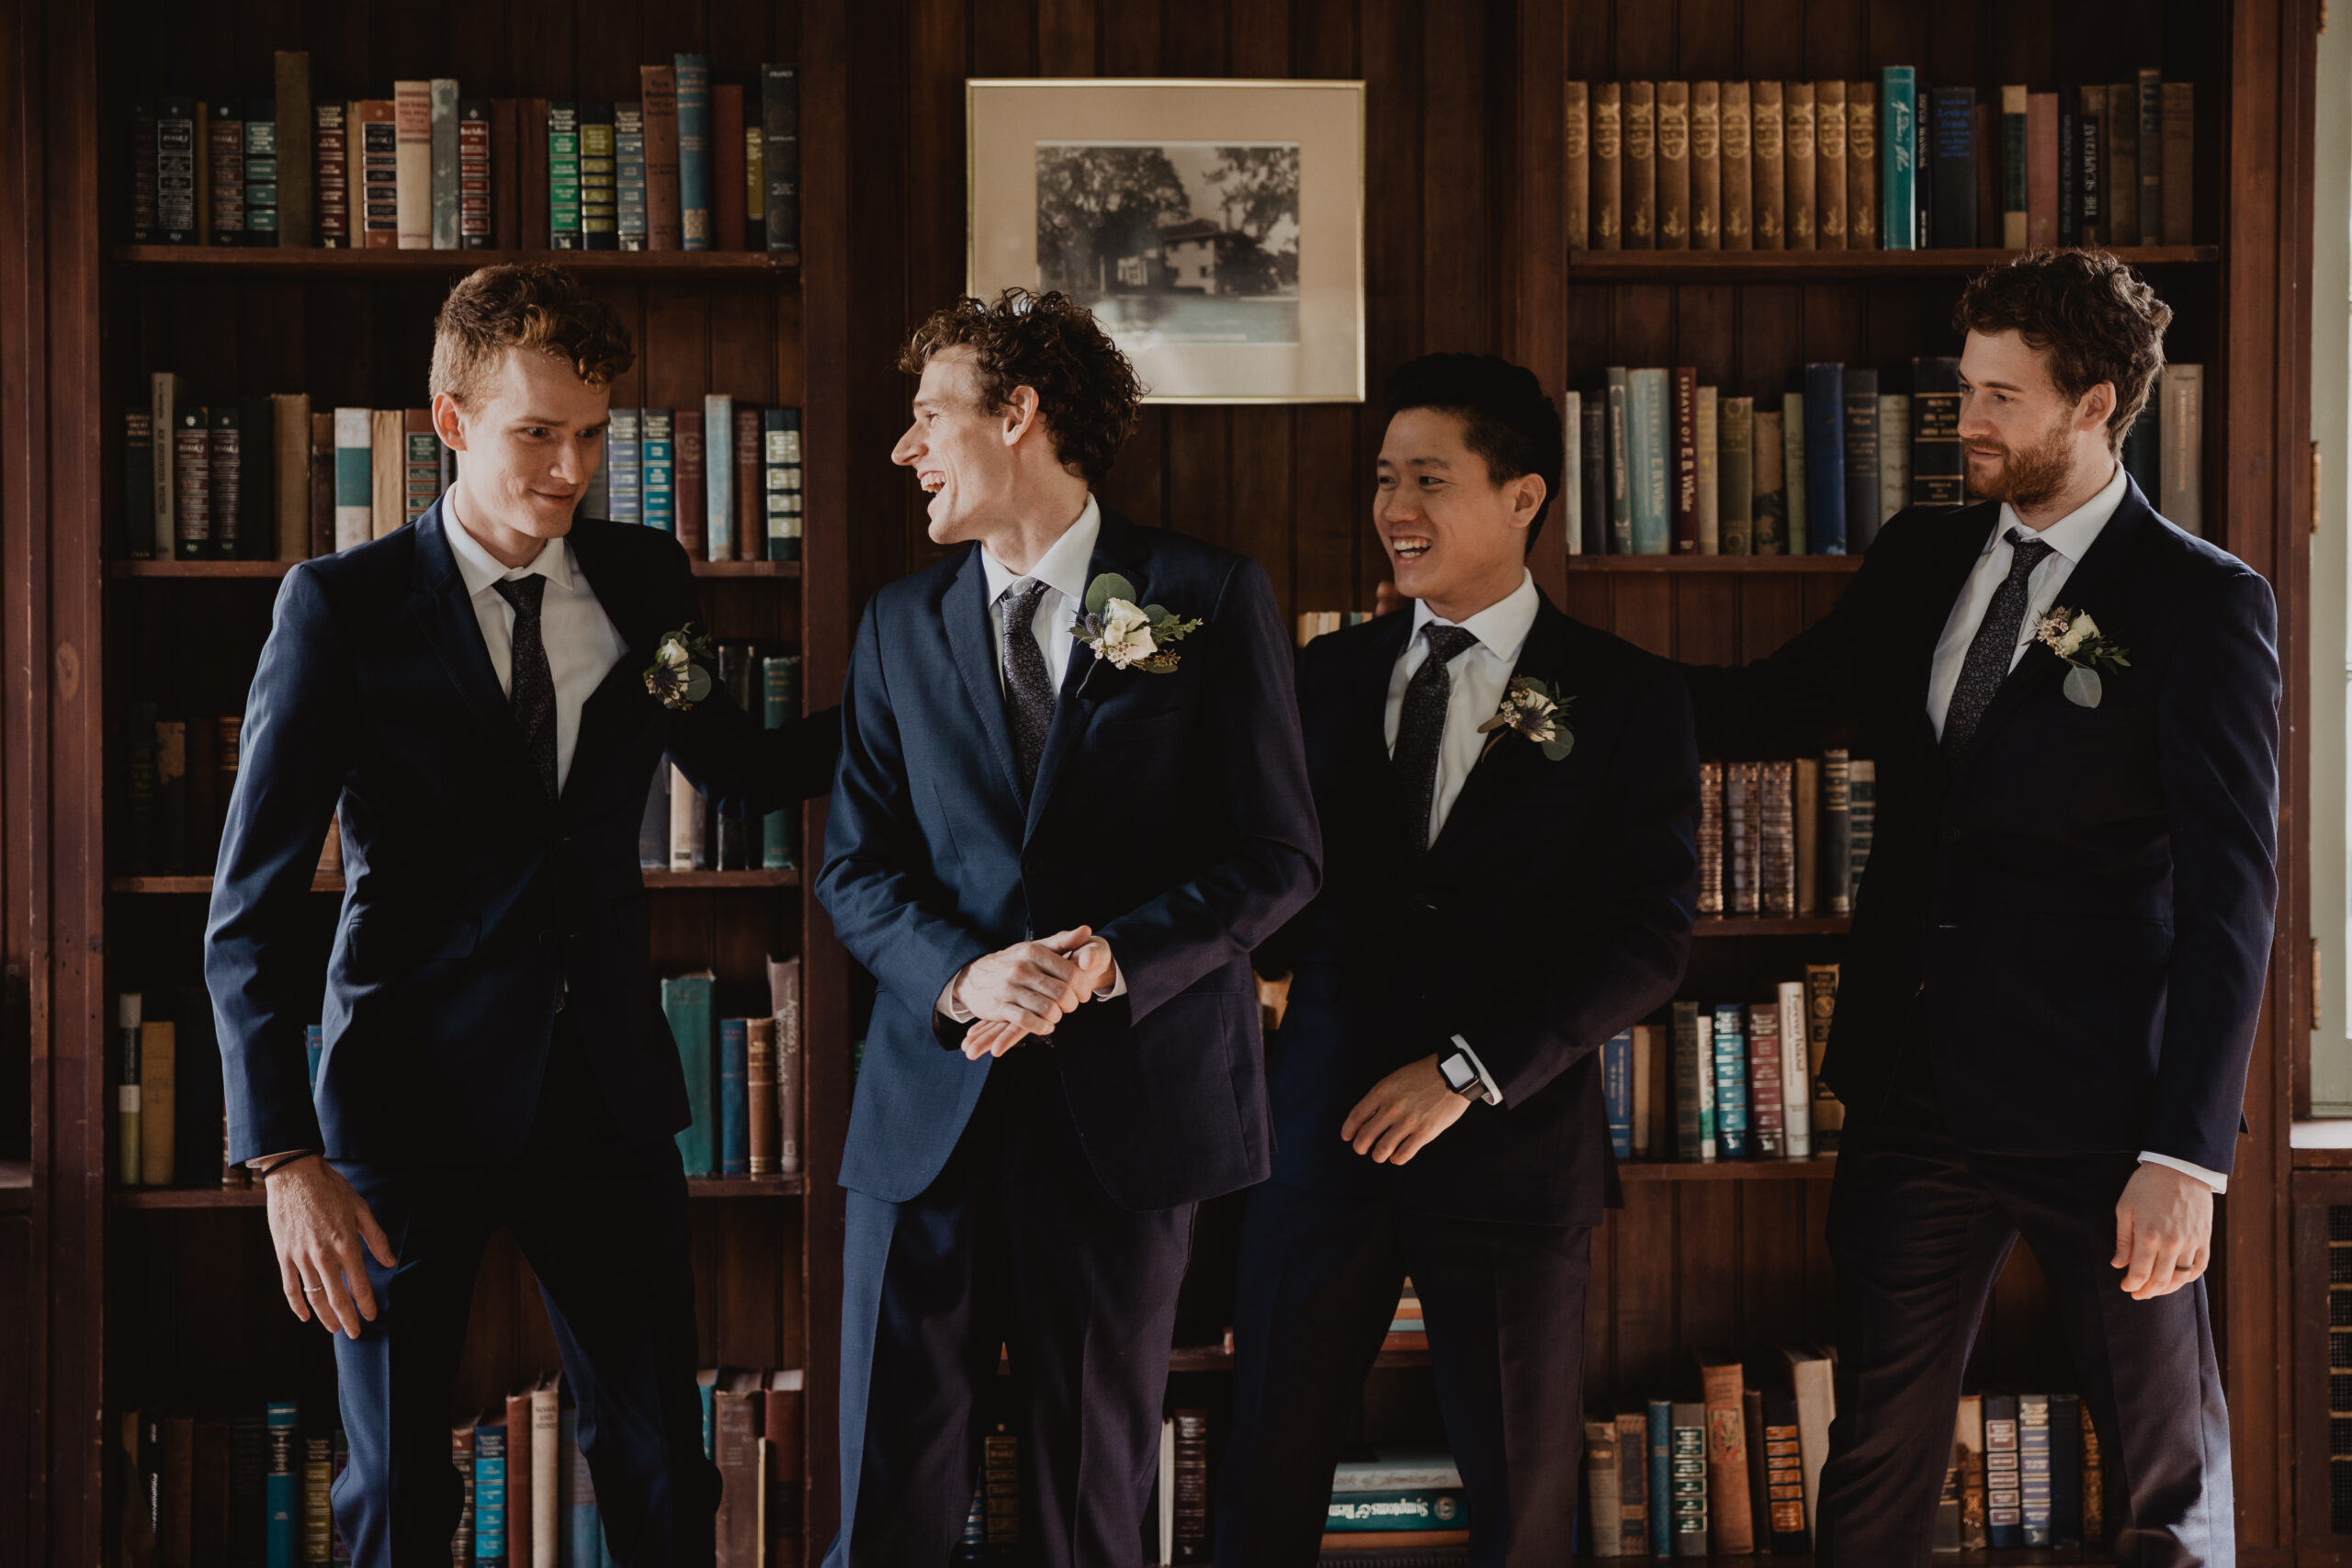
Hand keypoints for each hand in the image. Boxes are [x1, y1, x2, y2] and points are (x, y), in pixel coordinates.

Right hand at [264, 1157, 397, 1337]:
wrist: (295, 1176)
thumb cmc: (332, 1190)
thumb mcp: (360, 1210)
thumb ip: (376, 1239)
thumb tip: (390, 1261)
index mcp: (345, 1243)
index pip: (359, 1284)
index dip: (366, 1303)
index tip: (372, 1316)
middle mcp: (323, 1255)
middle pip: (336, 1297)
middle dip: (348, 1319)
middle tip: (355, 1334)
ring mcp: (301, 1257)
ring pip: (314, 1296)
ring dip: (325, 1316)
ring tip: (335, 1328)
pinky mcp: (284, 1255)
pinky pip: (290, 1287)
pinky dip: (297, 1305)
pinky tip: (306, 1316)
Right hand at [960, 929, 1117, 1059]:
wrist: (972, 975)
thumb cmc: (1012, 962)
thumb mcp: (1036, 947)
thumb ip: (1063, 941)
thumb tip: (1087, 930)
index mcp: (1033, 952)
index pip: (1071, 973)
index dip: (1083, 987)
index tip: (1083, 994)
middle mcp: (1021, 968)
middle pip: (1062, 994)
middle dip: (1072, 1004)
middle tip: (1070, 1006)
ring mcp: (1008, 988)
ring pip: (1047, 1009)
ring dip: (1057, 1016)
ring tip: (1056, 1014)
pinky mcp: (999, 1007)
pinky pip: (1027, 1022)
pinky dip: (1041, 1027)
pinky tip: (1045, 1025)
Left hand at [1340, 1054, 1471, 1164]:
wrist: (1453, 1075)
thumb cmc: (1423, 1074)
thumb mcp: (1395, 1078)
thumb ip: (1380, 1097)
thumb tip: (1368, 1117)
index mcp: (1382, 1092)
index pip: (1356, 1117)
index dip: (1349, 1130)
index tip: (1347, 1137)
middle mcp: (1391, 1108)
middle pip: (1365, 1136)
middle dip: (1360, 1147)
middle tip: (1362, 1149)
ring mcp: (1408, 1122)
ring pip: (1382, 1150)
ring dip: (1378, 1155)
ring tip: (1379, 1155)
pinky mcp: (1424, 1133)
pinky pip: (1403, 1155)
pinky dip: (1396, 1158)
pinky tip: (1396, 1156)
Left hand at [2111, 1162, 2213, 1299]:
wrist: (2179, 1167)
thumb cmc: (2146, 1185)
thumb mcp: (2125, 1208)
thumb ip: (2123, 1240)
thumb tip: (2118, 1264)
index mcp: (2148, 1236)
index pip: (2140, 1273)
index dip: (2131, 1285)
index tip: (2125, 1286)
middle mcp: (2172, 1243)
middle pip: (2160, 1280)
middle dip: (2147, 1291)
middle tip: (2138, 1294)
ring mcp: (2191, 1242)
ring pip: (2181, 1278)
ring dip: (2167, 1289)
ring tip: (2156, 1289)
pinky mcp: (2204, 1239)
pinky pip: (2199, 1267)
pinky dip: (2189, 1278)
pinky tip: (2178, 1279)